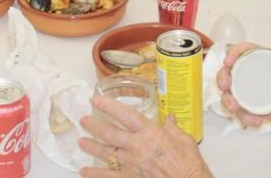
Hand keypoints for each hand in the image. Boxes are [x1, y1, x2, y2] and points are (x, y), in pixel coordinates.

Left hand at [78, 96, 212, 177]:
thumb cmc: (189, 164)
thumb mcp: (185, 140)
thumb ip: (174, 128)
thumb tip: (171, 118)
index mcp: (150, 133)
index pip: (125, 115)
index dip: (109, 106)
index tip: (96, 100)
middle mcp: (137, 147)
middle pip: (110, 134)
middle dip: (94, 126)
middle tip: (83, 120)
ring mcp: (131, 165)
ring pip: (106, 153)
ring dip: (91, 147)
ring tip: (81, 141)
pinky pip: (108, 176)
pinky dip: (94, 174)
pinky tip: (84, 171)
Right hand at [217, 34, 270, 135]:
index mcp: (263, 60)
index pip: (243, 51)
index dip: (232, 53)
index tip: (228, 62)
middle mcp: (253, 74)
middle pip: (229, 71)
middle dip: (221, 77)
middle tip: (225, 86)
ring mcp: (251, 92)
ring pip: (229, 93)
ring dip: (227, 100)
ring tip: (236, 109)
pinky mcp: (252, 108)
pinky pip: (240, 112)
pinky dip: (243, 117)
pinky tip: (256, 121)